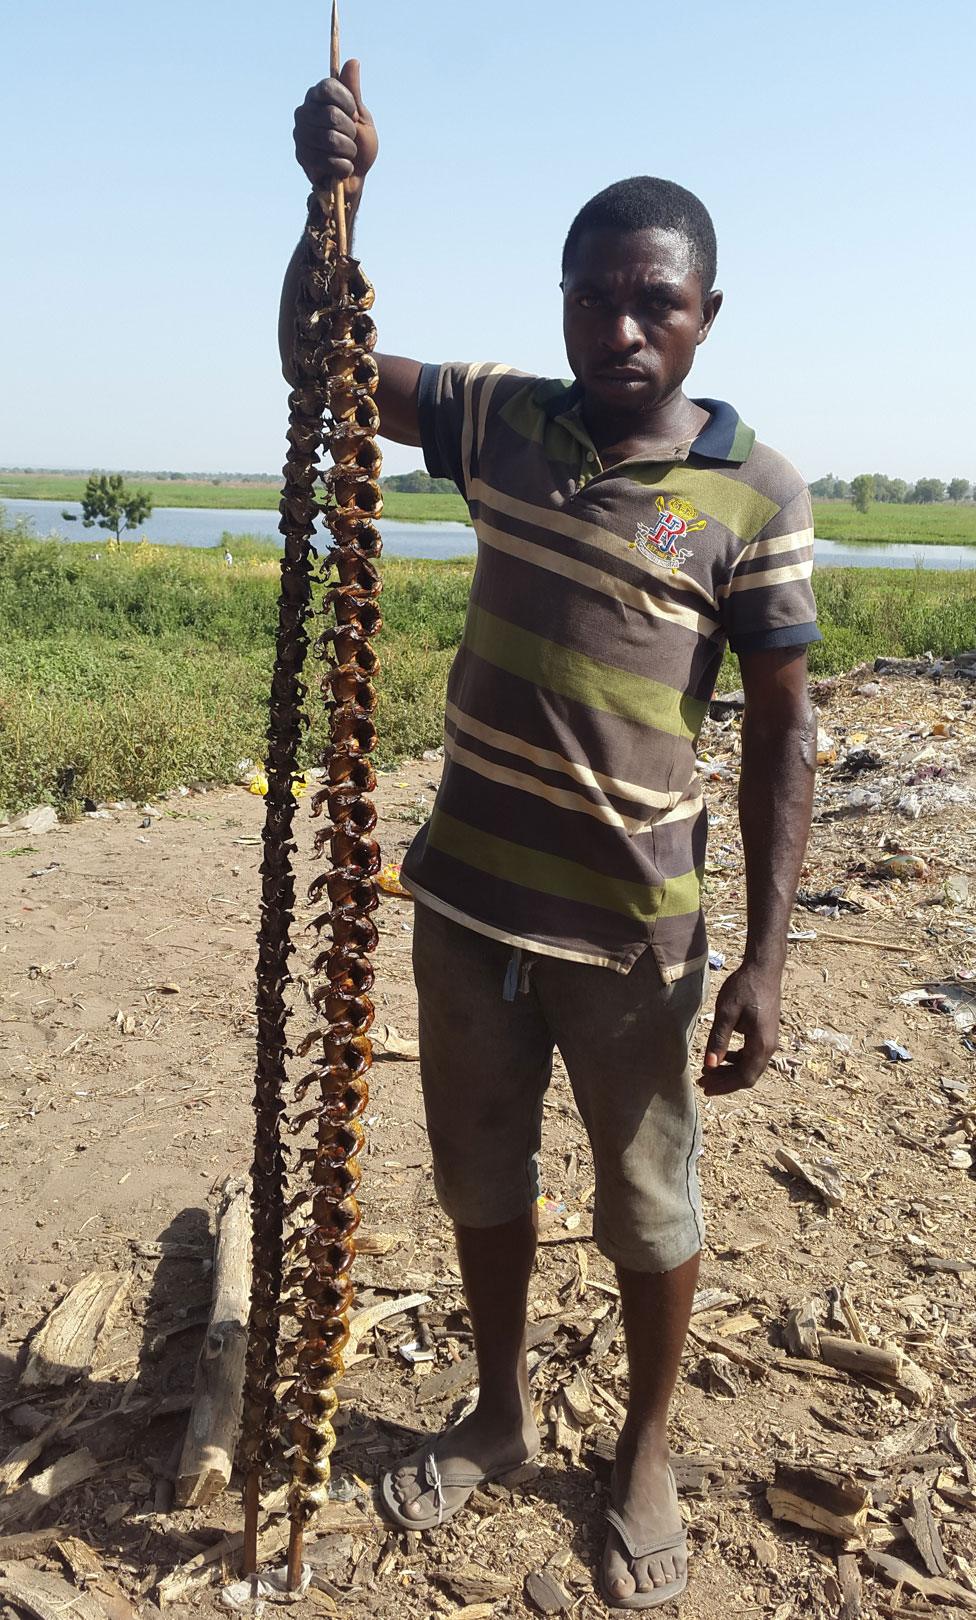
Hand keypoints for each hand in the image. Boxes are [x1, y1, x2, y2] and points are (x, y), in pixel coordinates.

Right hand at [293, 59, 377, 206]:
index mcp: (318, 97)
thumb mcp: (361, 118)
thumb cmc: (359, 146)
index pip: (328, 88)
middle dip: (350, 132)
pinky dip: (342, 167)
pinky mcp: (301, 157)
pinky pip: (327, 160)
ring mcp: (300, 134)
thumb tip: (353, 61)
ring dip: (348, 151)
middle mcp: (304, 112)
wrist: (355, 178)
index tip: (354, 114)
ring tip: (347, 154)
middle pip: (331, 115)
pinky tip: (341, 168)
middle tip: (351, 139)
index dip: (347, 103)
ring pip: (330, 139)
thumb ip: (354, 93)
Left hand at [700, 961, 780, 1095]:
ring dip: (729, 1071)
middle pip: (748, 1075)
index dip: (724, 1086)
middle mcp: (769, 1046)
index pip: (745, 1077)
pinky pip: (751, 1055)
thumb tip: (710, 1065)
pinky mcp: (765, 1034)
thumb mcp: (726, 1012)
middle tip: (702, 1081)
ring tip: (708, 1070)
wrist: (763, 969)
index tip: (705, 1087)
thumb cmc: (745, 987)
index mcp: (762, 1044)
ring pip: (750, 1066)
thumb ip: (718, 1040)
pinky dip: (735, 1060)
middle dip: (725, 1081)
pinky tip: (721, 1056)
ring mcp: (769, 1040)